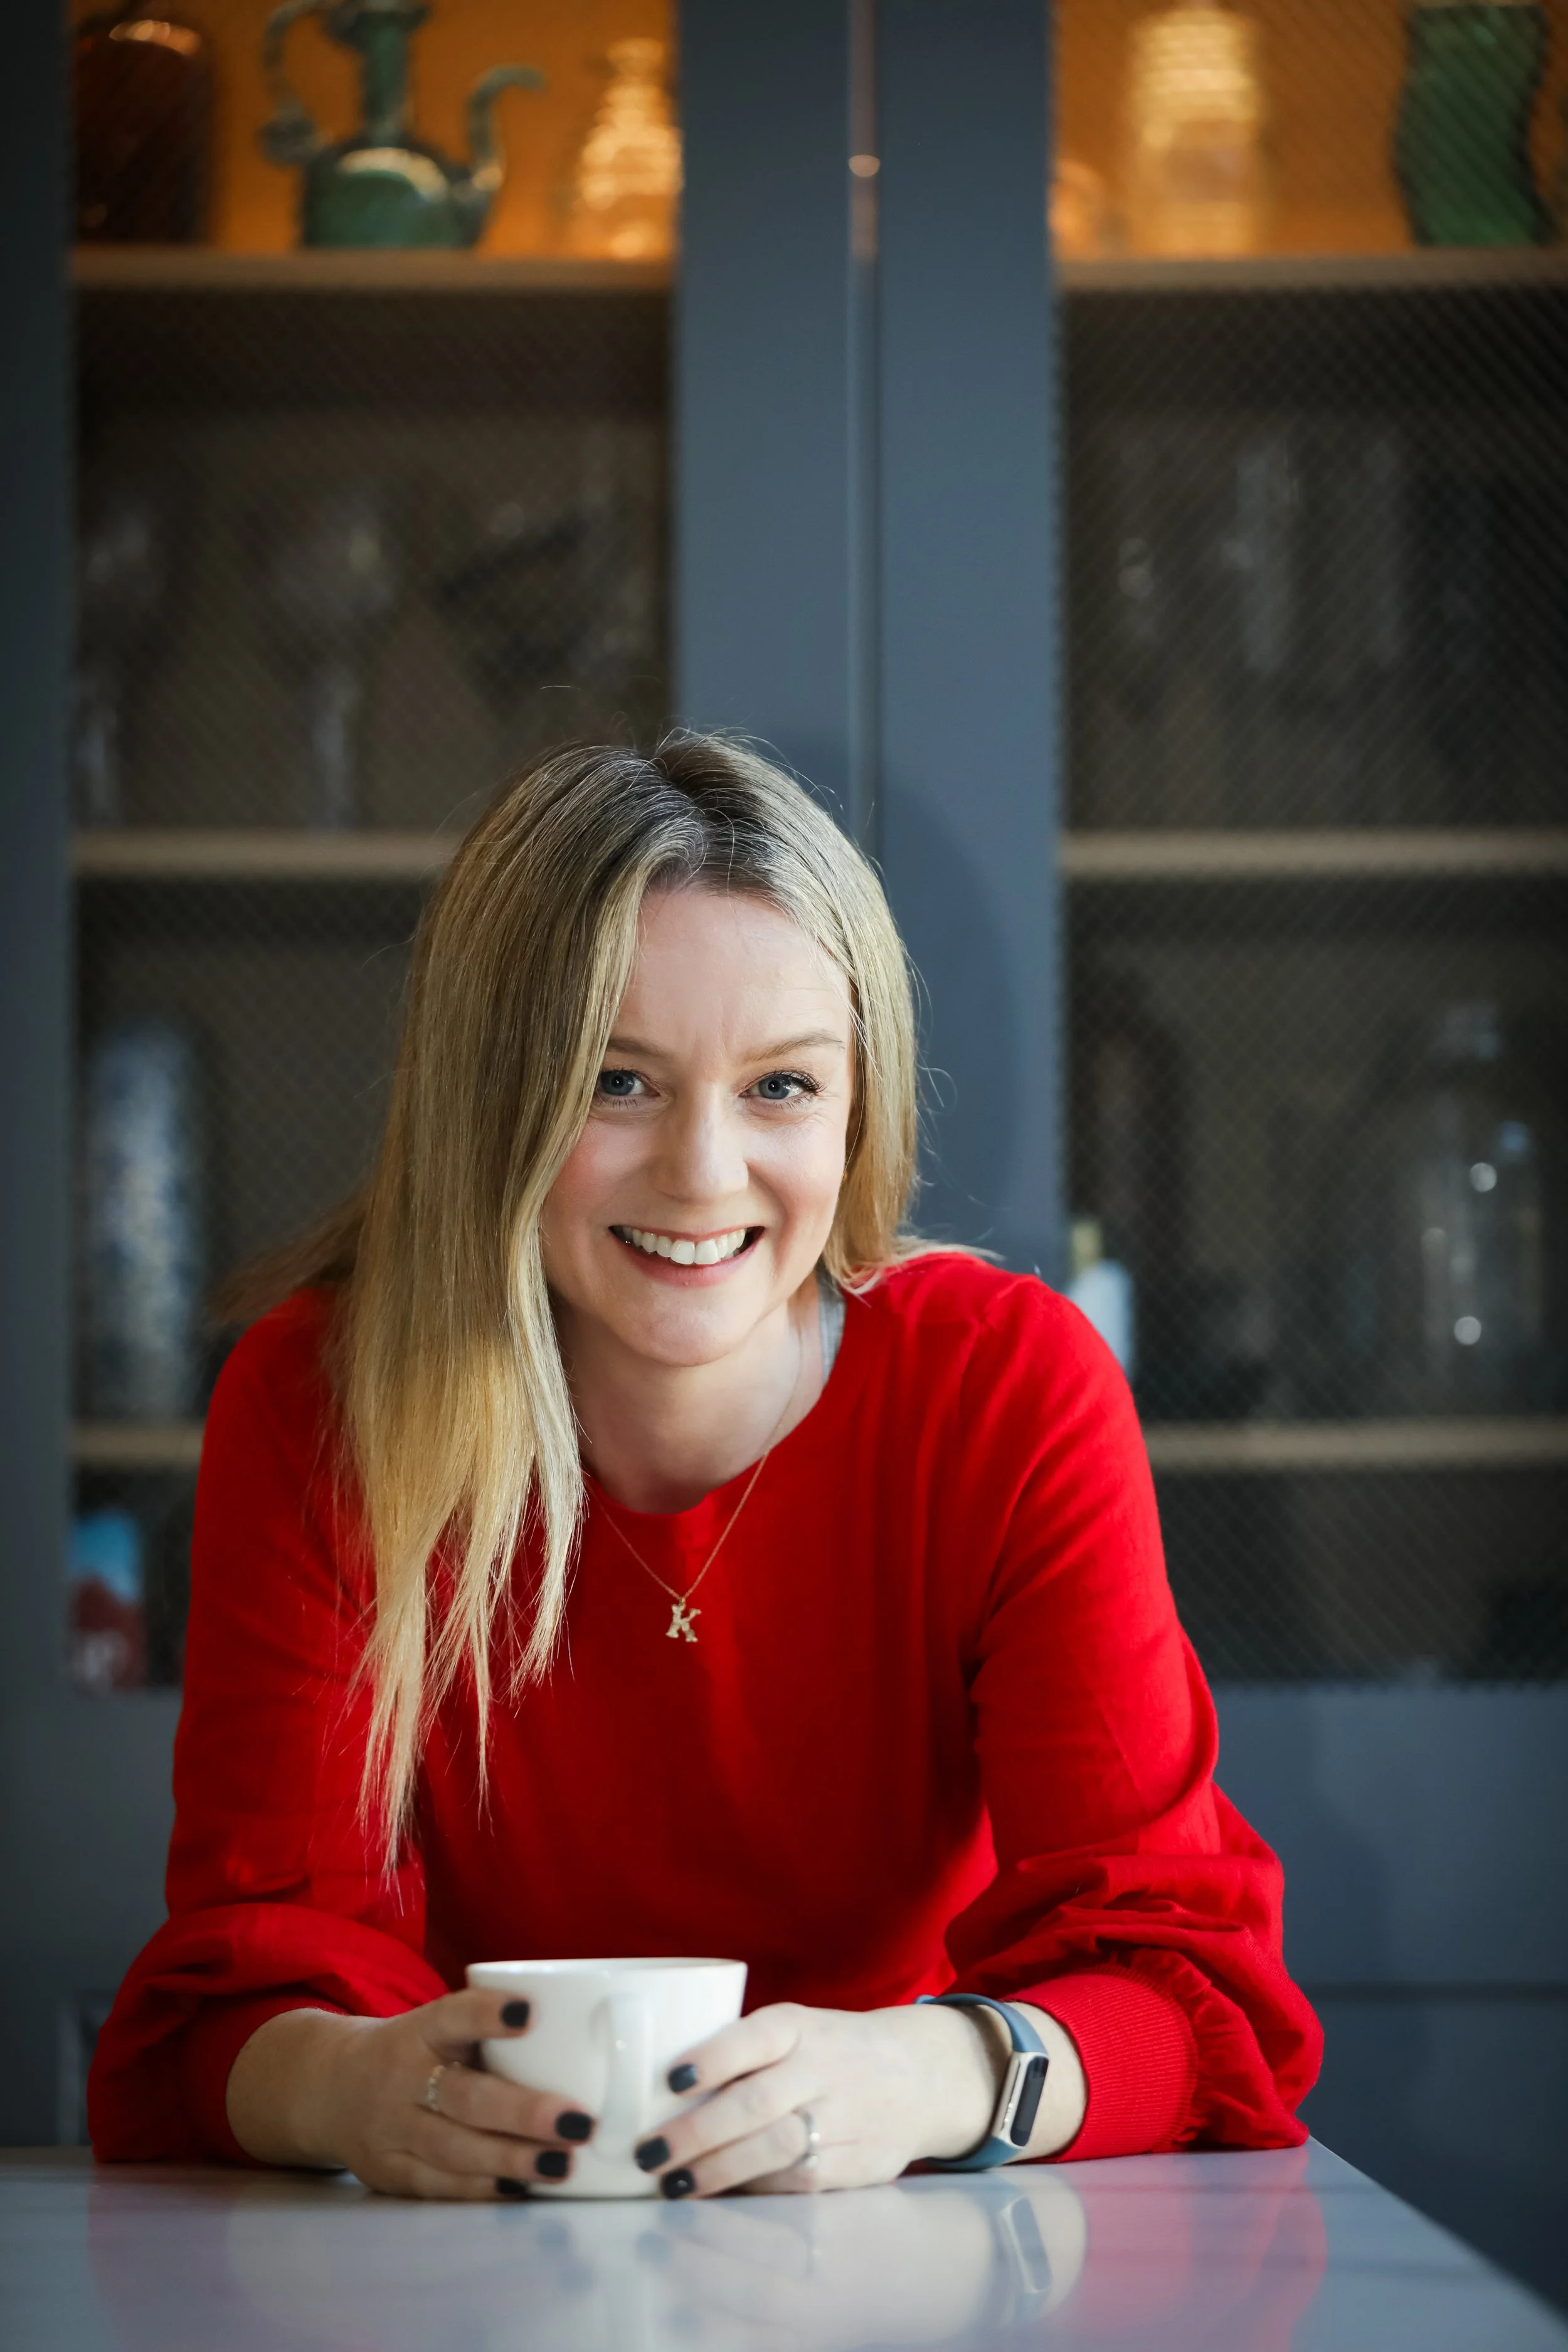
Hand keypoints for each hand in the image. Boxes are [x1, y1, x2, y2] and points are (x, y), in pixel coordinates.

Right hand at [225, 1990, 597, 2198]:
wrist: (329, 2087)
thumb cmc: (418, 2050)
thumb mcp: (441, 2025)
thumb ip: (495, 2030)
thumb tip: (600, 2034)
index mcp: (420, 2030)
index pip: (452, 2014)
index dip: (488, 2013)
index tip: (531, 2012)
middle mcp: (401, 2078)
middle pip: (462, 2096)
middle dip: (521, 2112)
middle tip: (577, 2120)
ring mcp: (391, 2130)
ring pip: (453, 2149)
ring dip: (511, 2161)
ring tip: (563, 2165)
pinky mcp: (389, 2173)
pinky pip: (439, 2186)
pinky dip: (482, 2191)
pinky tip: (523, 2192)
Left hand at [626, 2000, 1004, 2198]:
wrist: (921, 2075)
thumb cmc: (829, 2052)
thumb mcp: (796, 2031)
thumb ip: (742, 2055)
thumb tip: (655, 2099)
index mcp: (801, 2026)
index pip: (754, 2036)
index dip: (712, 2058)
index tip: (670, 2079)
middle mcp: (823, 2068)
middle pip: (755, 2104)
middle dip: (696, 2134)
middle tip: (648, 2154)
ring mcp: (843, 2118)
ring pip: (772, 2150)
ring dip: (717, 2173)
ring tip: (672, 2186)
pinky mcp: (855, 2164)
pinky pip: (796, 2182)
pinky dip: (753, 2192)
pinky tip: (719, 2199)